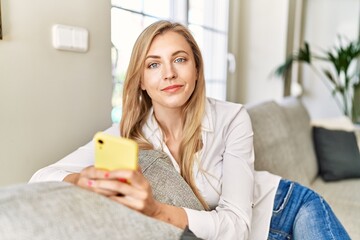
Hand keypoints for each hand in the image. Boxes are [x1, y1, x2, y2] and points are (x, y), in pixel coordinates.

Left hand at [66, 166, 186, 228]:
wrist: (152, 211)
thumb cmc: (143, 193)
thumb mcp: (142, 181)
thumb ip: (135, 171)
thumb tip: (125, 159)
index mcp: (143, 182)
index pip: (130, 173)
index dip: (117, 172)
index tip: (104, 172)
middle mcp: (141, 193)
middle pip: (119, 186)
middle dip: (103, 182)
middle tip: (90, 180)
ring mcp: (136, 203)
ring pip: (114, 196)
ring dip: (100, 191)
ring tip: (90, 187)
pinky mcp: (131, 212)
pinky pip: (115, 205)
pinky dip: (104, 199)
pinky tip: (96, 196)